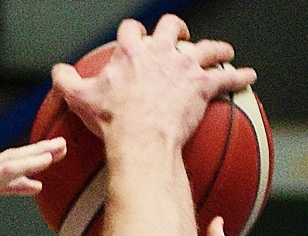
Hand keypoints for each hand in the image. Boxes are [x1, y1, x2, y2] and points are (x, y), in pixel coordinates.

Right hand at [0, 138, 66, 235]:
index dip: (11, 181)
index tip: (30, 183)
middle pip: (3, 162)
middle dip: (30, 158)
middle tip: (54, 150)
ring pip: (10, 160)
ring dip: (37, 154)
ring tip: (60, 148)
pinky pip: (9, 168)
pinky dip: (29, 163)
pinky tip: (47, 159)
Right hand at [52, 16, 256, 148]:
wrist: (140, 136)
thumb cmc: (111, 119)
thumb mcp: (79, 98)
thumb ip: (66, 81)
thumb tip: (57, 71)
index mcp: (131, 52)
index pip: (132, 31)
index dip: (135, 34)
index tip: (138, 40)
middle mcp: (160, 52)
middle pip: (171, 27)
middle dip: (176, 30)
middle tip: (179, 37)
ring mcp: (184, 67)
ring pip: (207, 48)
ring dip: (217, 49)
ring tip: (223, 52)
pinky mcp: (202, 86)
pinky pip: (228, 78)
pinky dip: (240, 76)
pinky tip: (250, 76)